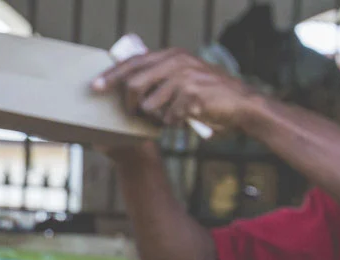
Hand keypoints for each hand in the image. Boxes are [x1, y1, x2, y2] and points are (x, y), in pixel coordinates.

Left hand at [93, 49, 259, 133]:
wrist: (243, 104)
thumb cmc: (213, 97)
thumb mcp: (187, 78)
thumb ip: (165, 78)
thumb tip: (136, 89)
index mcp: (172, 55)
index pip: (134, 62)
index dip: (112, 75)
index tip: (95, 86)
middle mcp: (176, 62)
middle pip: (135, 83)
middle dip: (130, 104)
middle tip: (135, 115)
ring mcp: (183, 78)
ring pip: (151, 105)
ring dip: (158, 118)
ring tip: (173, 117)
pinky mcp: (191, 96)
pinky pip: (170, 117)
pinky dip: (175, 124)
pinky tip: (189, 119)